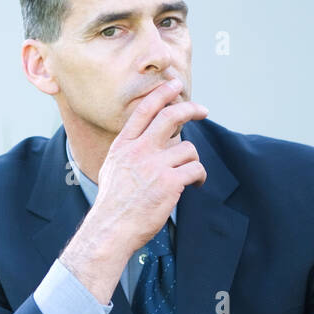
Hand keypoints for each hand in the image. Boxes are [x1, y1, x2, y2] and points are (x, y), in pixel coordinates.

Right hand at [92, 77, 209, 253]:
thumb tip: (145, 139)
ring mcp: (154, 166)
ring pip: (188, 148)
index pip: (144, 110)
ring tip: (189, 174)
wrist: (112, 229)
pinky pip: (195, 169)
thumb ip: (128, 151)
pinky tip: (195, 184)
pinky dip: (199, 177)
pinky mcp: (169, 183)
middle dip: (190, 109)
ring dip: (192, 160)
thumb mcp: (112, 169)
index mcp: (123, 146)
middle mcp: (139, 151)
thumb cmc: (113, 204)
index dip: (162, 93)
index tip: (175, 85)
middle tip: (202, 110)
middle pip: (171, 117)